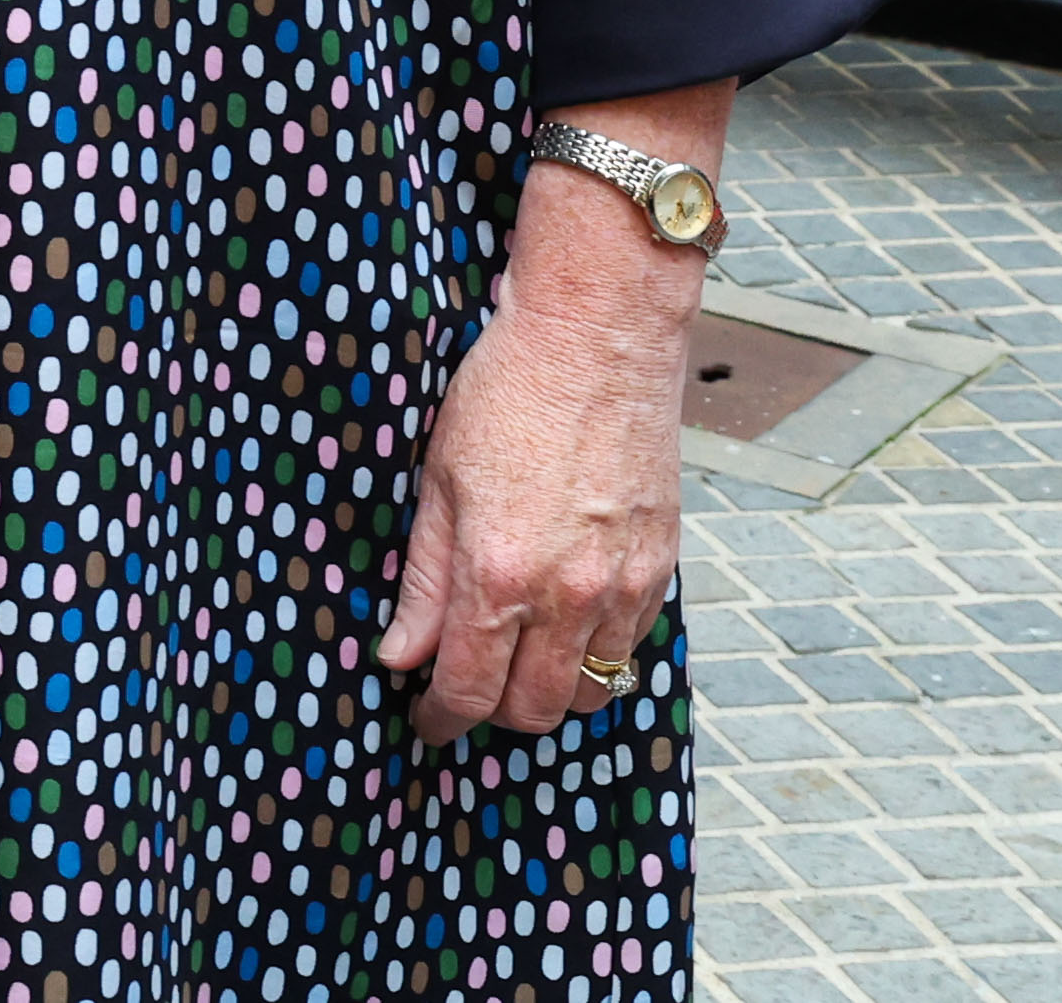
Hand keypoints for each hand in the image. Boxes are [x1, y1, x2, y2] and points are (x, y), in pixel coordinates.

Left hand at [373, 176, 696, 743]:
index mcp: (497, 573)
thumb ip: (423, 580)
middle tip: (465, 691)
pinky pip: (629, 649)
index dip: (439, 720)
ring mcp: (622, 586)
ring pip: (590, 693)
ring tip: (516, 660)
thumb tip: (400, 655)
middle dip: (492, 714)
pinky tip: (564, 622)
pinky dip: (595, 654)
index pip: (466, 690)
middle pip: (533, 711)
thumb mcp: (436, 480)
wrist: (597, 339)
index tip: (426, 722)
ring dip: (549, 691)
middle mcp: (566, 594)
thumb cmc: (506, 393)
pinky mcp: (661, 569)